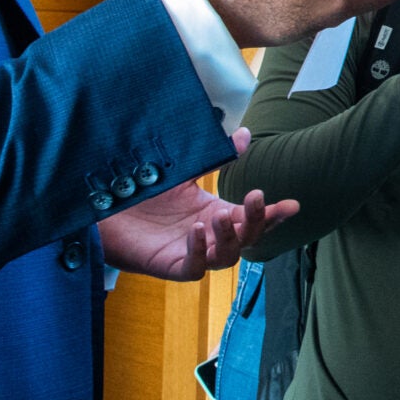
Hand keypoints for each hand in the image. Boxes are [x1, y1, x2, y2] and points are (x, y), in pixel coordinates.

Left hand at [98, 130, 298, 279]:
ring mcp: (192, 253)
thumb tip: (244, 133)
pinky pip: (193, 266)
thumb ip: (216, 158)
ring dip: (229, 237)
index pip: (253, 217)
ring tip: (220, 215)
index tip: (292, 204)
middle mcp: (210, 237)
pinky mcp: (171, 265)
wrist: (106, 211)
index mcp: (218, 214)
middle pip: (247, 238)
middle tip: (256, 197)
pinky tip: (195, 230)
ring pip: (225, 257)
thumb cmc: (146, 194)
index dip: (274, 214)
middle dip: (257, 220)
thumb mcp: (186, 172)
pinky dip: (198, 250)